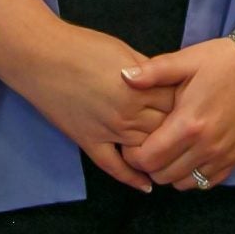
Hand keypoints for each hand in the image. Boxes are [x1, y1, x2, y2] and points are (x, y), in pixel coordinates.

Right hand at [19, 24, 178, 192]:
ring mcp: (108, 131)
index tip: (193, 105)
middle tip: (186, 129)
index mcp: (139, 88)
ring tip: (174, 157)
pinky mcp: (89, 142)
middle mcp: (128, 114)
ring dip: (160, 153)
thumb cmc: (83, 47)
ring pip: (145, 150)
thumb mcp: (124, 51)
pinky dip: (131, 178)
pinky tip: (146, 186)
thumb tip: (167, 83)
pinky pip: (113, 167)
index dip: (187, 104)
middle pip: (165, 129)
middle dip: (177, 128)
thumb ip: (148, 71)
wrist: (41, 57)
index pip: (176, 104)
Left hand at [119, 38, 234, 189]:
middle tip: (148, 144)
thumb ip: (153, 71)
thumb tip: (124, 77)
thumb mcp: (186, 60)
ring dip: (170, 171)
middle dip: (149, 164)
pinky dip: (193, 175)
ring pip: (183, 183)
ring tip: (169, 150)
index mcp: (188, 123)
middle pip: (162, 175)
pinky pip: (206, 183)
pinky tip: (190, 155)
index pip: (147, 159)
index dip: (132, 154)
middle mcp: (205, 146)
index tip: (132, 141)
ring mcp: (222, 156)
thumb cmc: (222, 61)